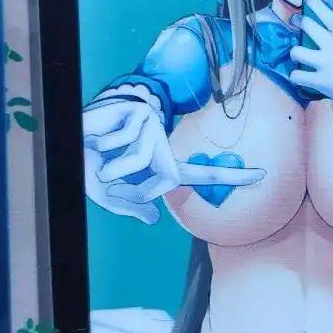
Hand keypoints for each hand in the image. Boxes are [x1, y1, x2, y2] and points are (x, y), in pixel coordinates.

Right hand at [83, 98, 263, 223]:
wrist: (69, 135)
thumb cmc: (89, 162)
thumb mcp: (109, 193)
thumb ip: (132, 205)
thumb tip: (152, 219)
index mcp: (162, 164)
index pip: (202, 174)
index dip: (232, 176)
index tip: (262, 176)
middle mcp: (165, 145)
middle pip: (169, 177)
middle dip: (136, 187)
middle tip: (107, 180)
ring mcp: (155, 127)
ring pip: (141, 162)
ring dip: (113, 167)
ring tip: (101, 153)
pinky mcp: (140, 113)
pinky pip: (124, 143)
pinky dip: (105, 146)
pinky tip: (98, 136)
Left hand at [288, 0, 332, 111]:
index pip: (320, 7)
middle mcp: (330, 43)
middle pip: (304, 25)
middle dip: (297, 22)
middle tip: (295, 23)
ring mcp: (324, 63)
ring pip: (295, 51)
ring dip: (295, 52)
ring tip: (299, 54)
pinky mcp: (322, 81)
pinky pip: (297, 76)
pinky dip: (297, 76)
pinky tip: (301, 76)